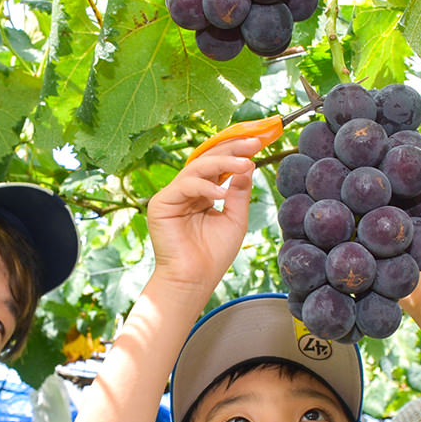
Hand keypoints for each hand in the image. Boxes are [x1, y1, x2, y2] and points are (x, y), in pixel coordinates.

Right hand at [146, 136, 262, 296]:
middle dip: (232, 148)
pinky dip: (204, 186)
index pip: (218, 164)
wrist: (194, 280)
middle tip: (254, 142)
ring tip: (245, 163)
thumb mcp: (235, 218)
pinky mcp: (160, 204)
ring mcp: (172, 195)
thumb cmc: (213, 255)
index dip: (236, 151)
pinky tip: (222, 192)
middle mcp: (186, 190)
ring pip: (197, 167)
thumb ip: (239, 192)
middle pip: (208, 159)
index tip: (260, 141)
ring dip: (223, 162)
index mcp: (202, 193)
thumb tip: (248, 164)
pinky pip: (185, 185)